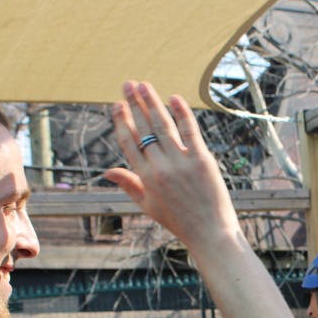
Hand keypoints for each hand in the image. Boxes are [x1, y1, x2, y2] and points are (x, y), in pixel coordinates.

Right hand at [105, 81, 237, 251]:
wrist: (210, 233)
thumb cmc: (179, 220)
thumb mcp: (148, 205)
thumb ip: (129, 185)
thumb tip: (108, 171)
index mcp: (145, 179)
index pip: (128, 143)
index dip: (121, 122)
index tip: (117, 105)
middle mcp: (160, 168)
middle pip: (143, 129)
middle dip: (134, 104)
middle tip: (128, 84)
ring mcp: (181, 163)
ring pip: (163, 126)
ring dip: (152, 102)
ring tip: (144, 85)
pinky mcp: (202, 161)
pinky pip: (189, 132)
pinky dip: (182, 113)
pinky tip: (174, 98)